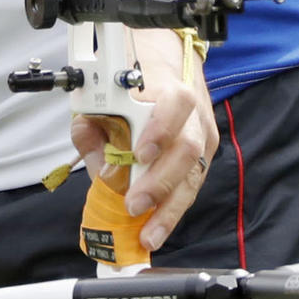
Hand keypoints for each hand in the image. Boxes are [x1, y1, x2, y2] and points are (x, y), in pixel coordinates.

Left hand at [71, 27, 217, 253]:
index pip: (175, 105)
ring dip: (170, 209)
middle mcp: (193, 114)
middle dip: (159, 183)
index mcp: (169, 87)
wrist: (166, 66)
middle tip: (134, 205)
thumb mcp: (102, 94)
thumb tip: (98, 163)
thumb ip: (92, 125)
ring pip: (194, 175)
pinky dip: (174, 210)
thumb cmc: (131, 84)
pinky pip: (192, 186)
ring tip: (150, 233)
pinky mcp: (206, 156)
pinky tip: (158, 227)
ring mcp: (203, 136)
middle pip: (187, 150)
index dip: (160, 130)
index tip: (139, 154)